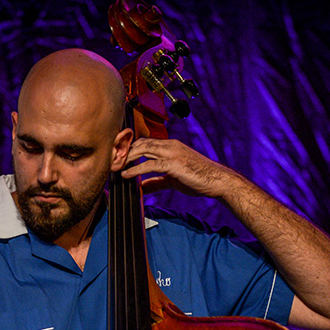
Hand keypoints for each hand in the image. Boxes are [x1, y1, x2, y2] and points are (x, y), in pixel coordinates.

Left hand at [120, 137, 242, 197]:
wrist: (216, 181)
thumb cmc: (197, 178)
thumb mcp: (172, 179)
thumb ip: (156, 181)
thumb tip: (141, 188)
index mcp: (170, 145)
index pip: (144, 142)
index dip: (129, 149)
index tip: (118, 157)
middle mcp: (169, 145)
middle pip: (140, 143)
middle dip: (124, 151)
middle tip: (112, 161)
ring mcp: (171, 153)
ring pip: (143, 150)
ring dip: (127, 159)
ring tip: (115, 167)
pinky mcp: (173, 164)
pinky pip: (150, 165)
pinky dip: (136, 170)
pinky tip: (127, 175)